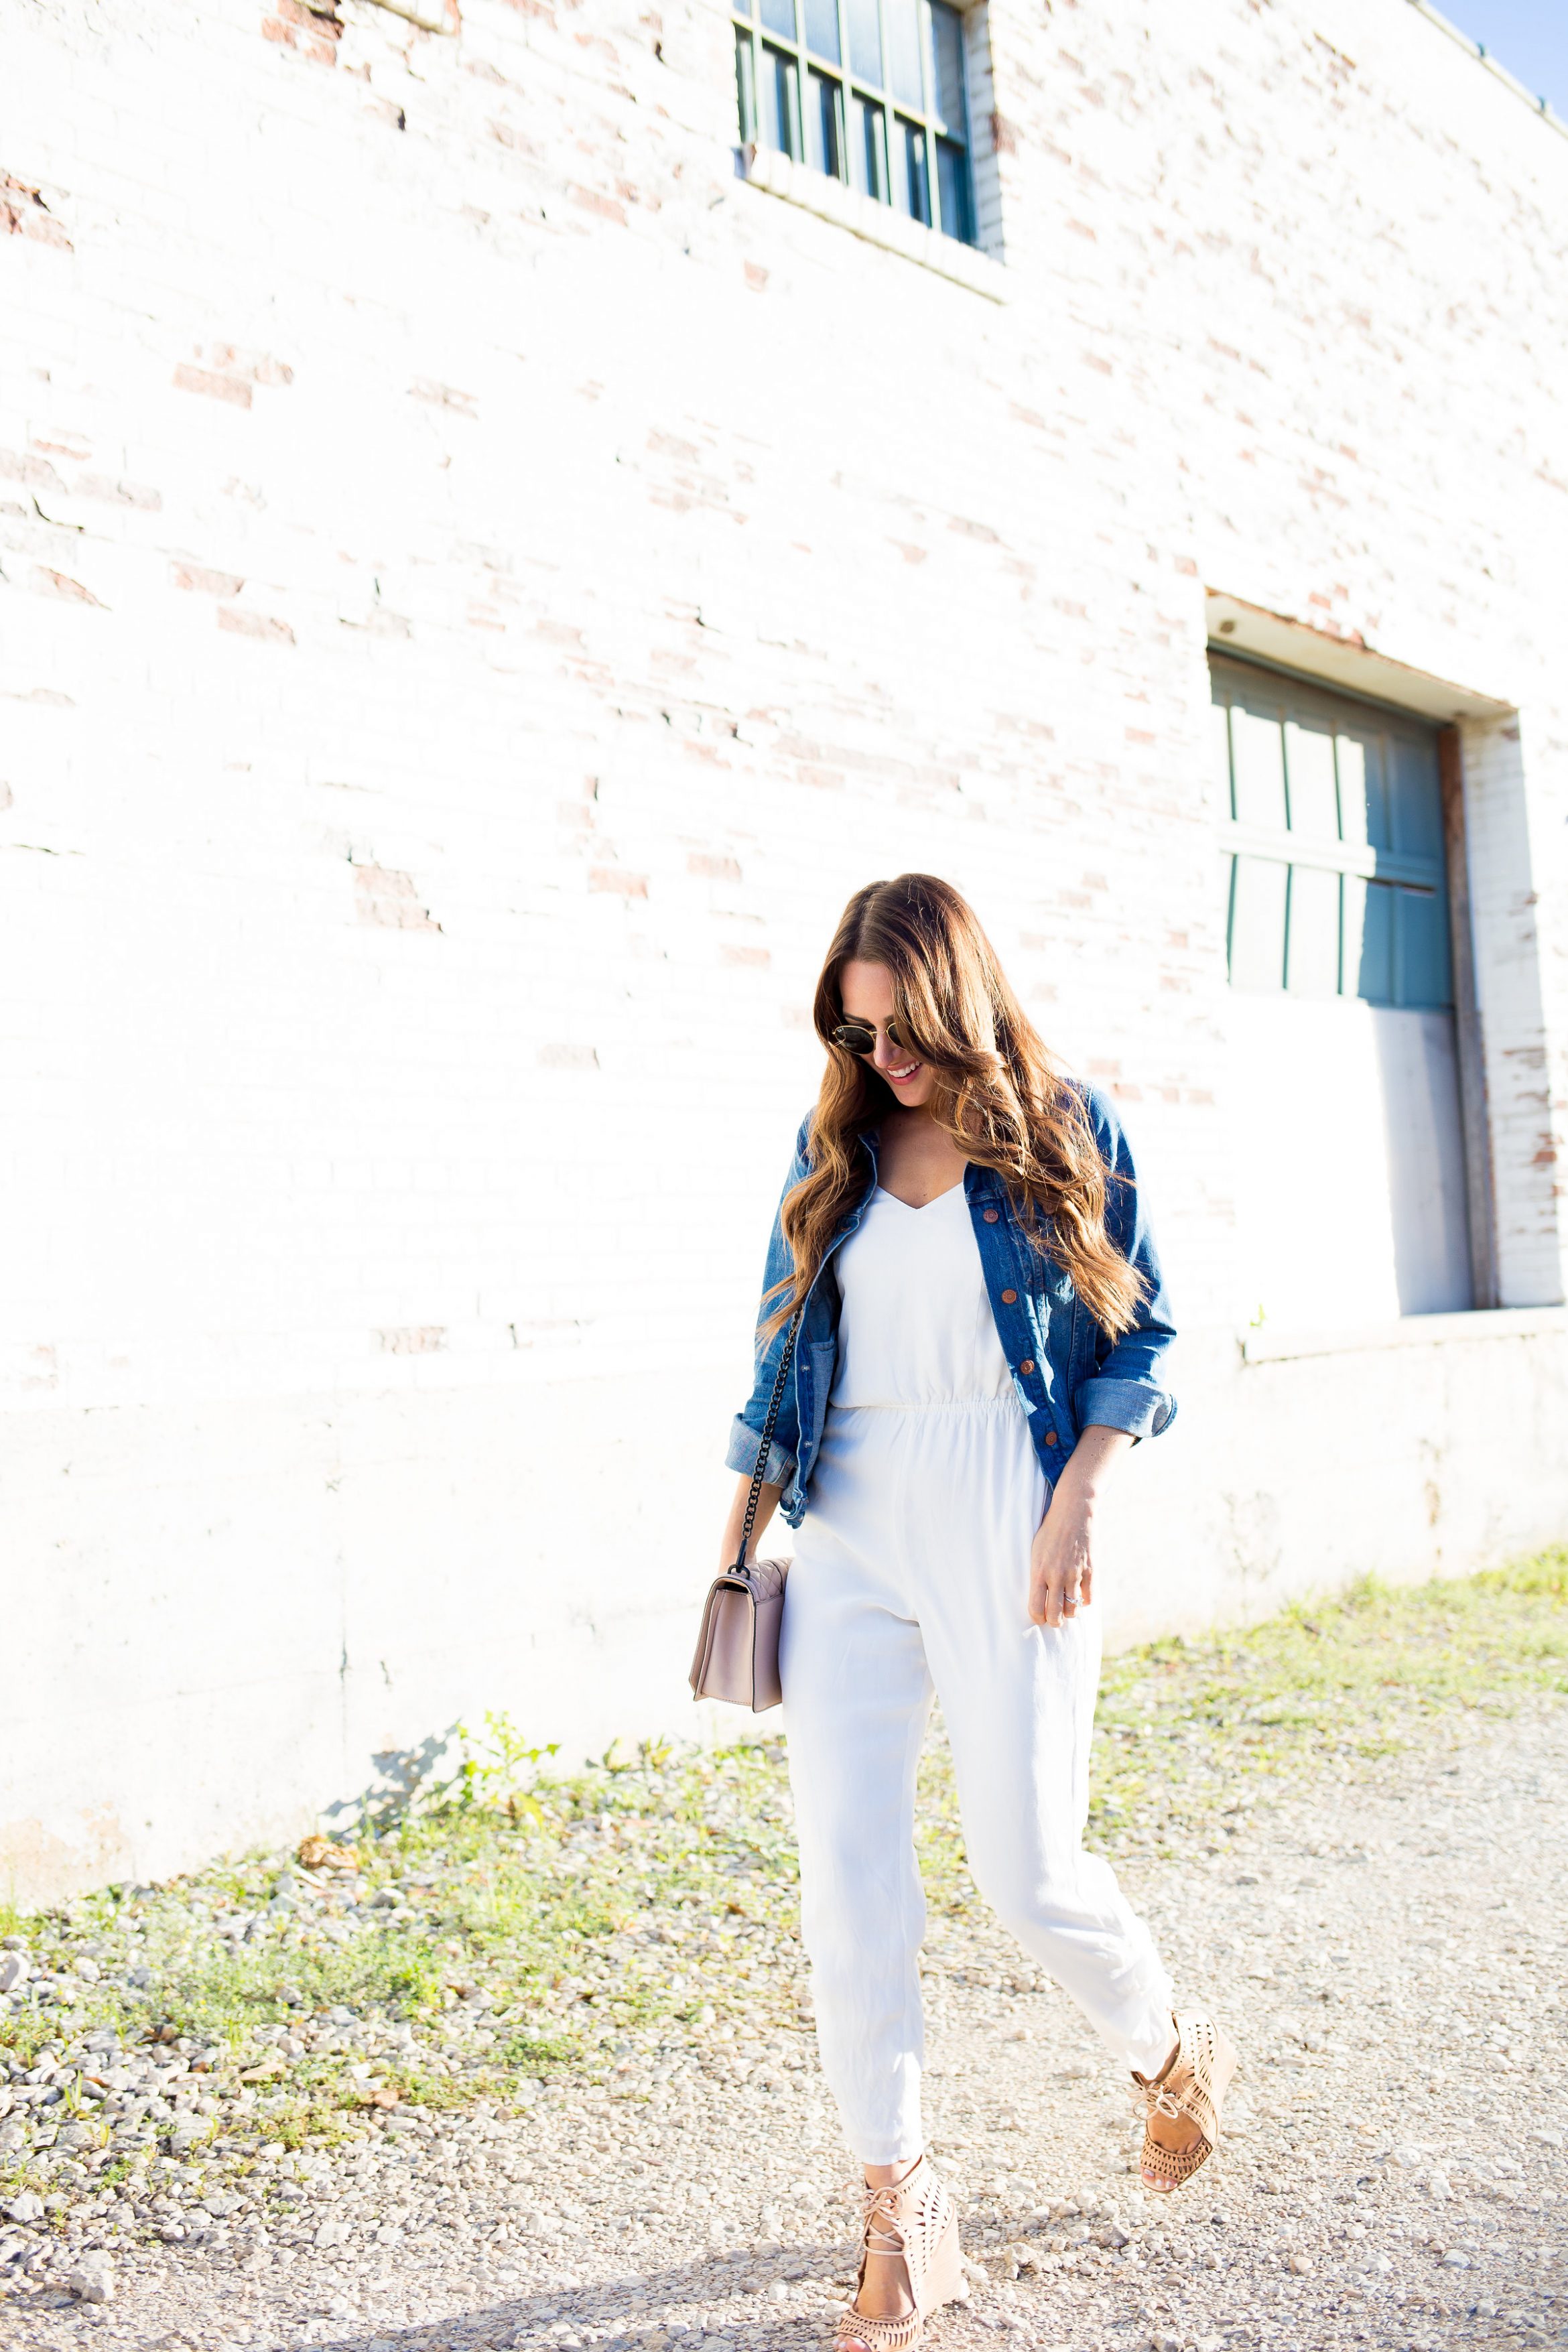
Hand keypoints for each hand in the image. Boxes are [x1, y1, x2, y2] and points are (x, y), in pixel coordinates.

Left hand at [1027, 1426, 1132, 1627]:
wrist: (1072, 1512)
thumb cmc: (1049, 1533)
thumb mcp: (1035, 1552)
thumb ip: (1037, 1575)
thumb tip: (1037, 1599)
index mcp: (1038, 1571)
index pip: (1036, 1608)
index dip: (1037, 1618)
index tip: (1039, 1617)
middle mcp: (1056, 1576)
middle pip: (1055, 1614)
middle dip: (1054, 1621)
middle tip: (1055, 1619)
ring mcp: (1075, 1574)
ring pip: (1073, 1609)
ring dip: (1070, 1612)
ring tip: (1067, 1606)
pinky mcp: (1090, 1570)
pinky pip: (1089, 1598)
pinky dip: (1085, 1601)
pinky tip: (1081, 1595)